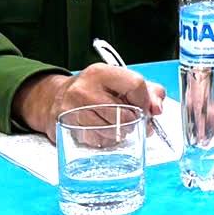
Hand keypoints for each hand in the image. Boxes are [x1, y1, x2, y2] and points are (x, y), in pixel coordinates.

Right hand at [18, 62, 165, 137]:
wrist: (55, 99)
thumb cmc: (95, 90)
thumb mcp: (120, 82)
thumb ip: (149, 91)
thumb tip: (158, 109)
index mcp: (101, 73)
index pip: (136, 85)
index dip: (146, 101)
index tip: (145, 107)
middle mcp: (84, 89)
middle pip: (126, 113)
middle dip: (134, 121)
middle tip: (131, 119)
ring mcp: (73, 110)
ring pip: (113, 131)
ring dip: (120, 133)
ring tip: (115, 124)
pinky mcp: (68, 128)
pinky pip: (98, 142)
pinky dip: (105, 140)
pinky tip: (100, 130)